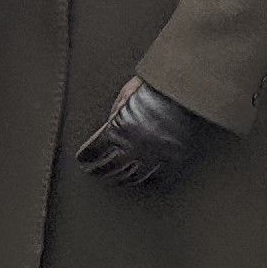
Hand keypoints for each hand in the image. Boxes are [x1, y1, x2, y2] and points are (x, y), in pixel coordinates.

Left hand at [75, 78, 213, 190]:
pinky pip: (156, 178)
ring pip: (132, 177)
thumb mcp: (124, 96)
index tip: (83, 160)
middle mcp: (133, 147)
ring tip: (116, 179)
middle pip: (110, 169)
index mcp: (118, 129)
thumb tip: (108, 130)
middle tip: (96, 173)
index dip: (87, 157)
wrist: (182, 88)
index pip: (94, 151)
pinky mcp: (172, 159)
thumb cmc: (153, 86)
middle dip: (100, 172)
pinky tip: (141, 179)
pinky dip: (146, 181)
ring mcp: (153, 155)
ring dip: (121, 179)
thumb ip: (114, 116)